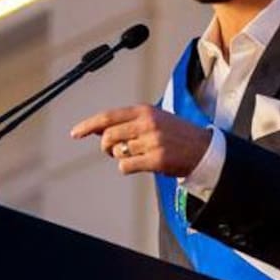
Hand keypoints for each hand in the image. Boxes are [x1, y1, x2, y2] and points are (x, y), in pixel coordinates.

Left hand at [70, 104, 211, 176]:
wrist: (204, 149)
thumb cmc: (177, 134)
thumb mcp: (154, 119)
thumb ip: (127, 122)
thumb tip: (97, 129)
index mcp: (145, 111)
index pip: (108, 117)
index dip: (88, 125)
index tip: (75, 133)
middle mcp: (147, 124)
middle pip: (108, 137)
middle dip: (107, 147)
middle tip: (115, 151)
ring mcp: (152, 142)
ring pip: (117, 153)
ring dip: (121, 157)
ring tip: (137, 155)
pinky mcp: (156, 159)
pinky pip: (126, 166)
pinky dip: (127, 168)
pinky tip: (140, 164)